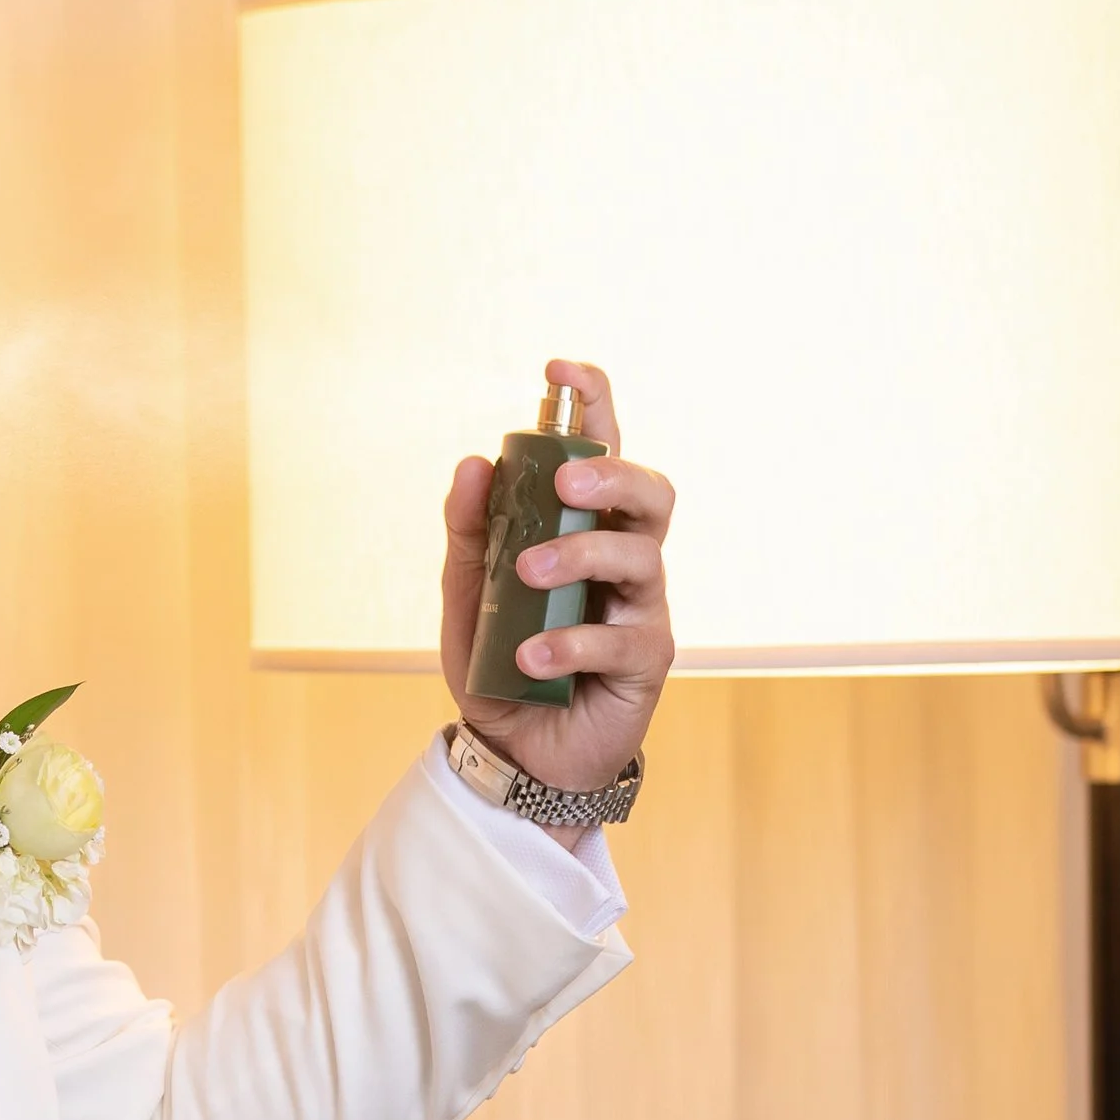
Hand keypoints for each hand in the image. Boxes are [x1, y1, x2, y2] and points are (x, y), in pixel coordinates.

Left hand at [439, 359, 675, 794]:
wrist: (512, 752)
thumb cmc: (500, 663)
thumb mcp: (468, 594)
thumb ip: (470, 531)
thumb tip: (473, 462)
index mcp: (585, 527)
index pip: (604, 450)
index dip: (593, 402)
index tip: (557, 367)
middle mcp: (624, 558)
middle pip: (651, 492)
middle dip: (613, 473)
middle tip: (564, 481)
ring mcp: (641, 609)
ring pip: (642, 556)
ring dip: (582, 555)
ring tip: (529, 574)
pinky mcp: (647, 662)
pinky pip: (619, 638)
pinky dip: (567, 642)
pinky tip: (529, 656)